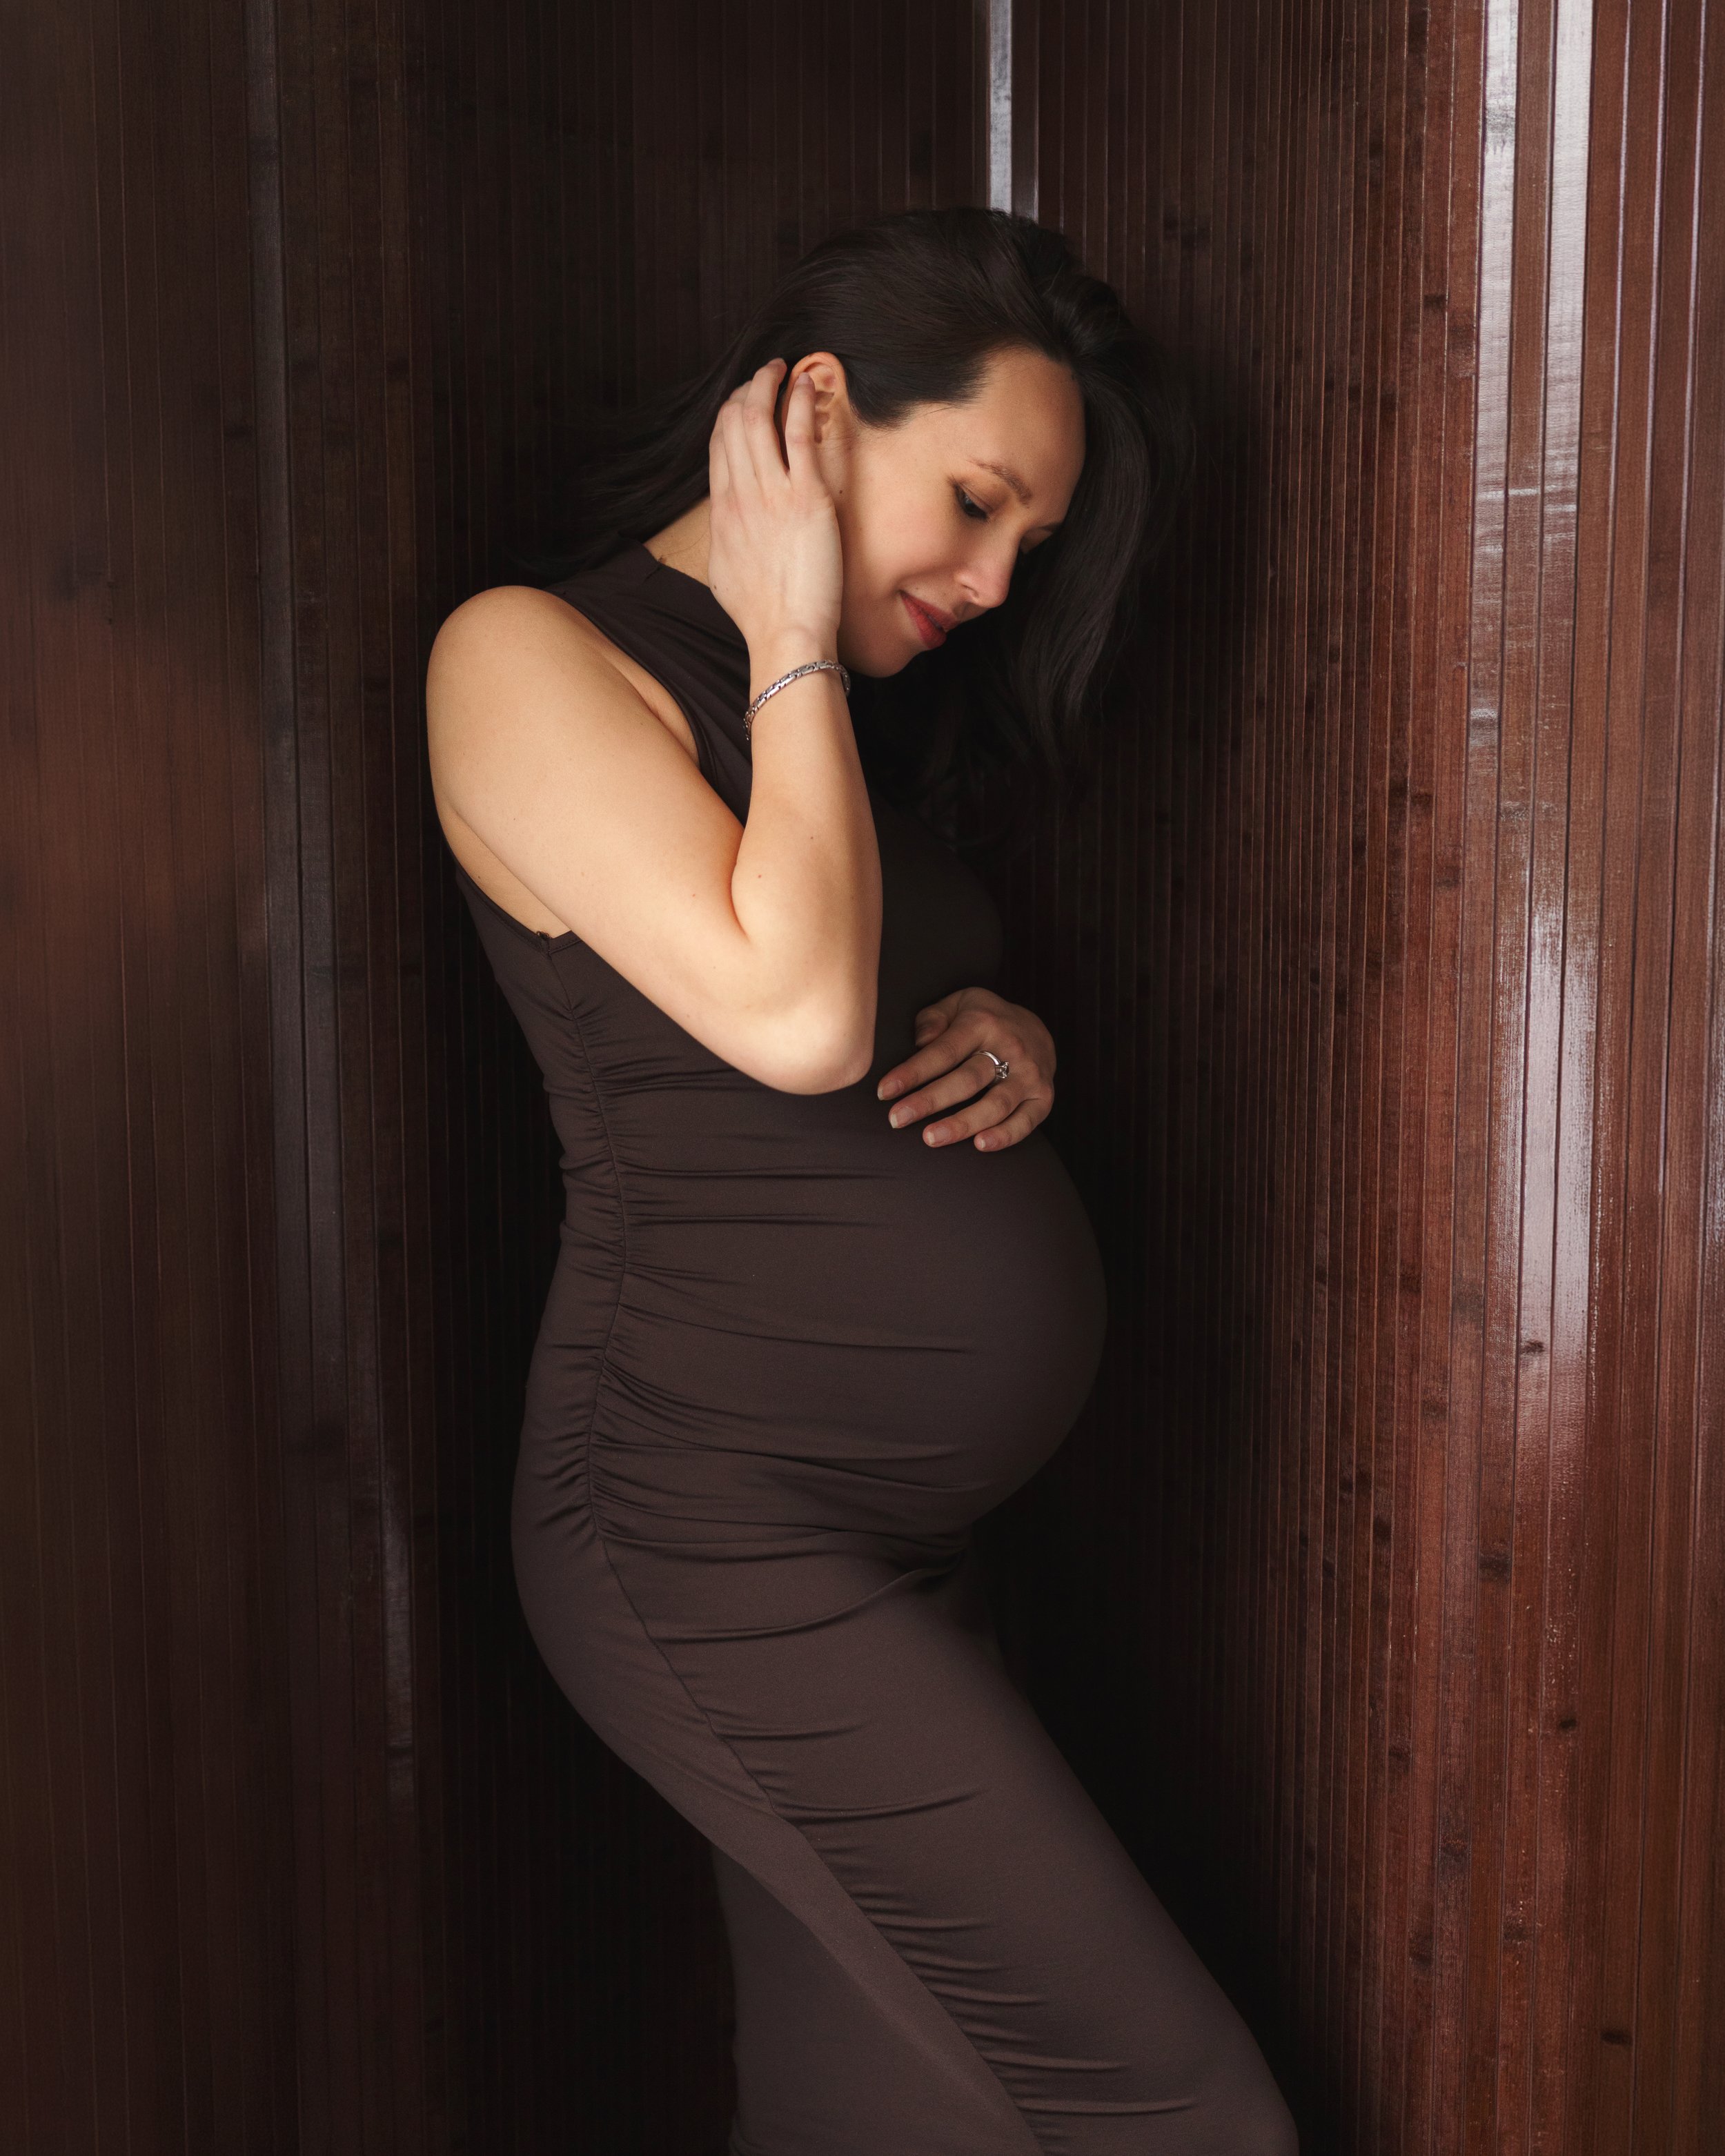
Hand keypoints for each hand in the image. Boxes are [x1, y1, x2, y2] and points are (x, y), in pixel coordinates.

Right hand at [706, 358, 843, 668]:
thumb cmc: (761, 615)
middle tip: (764, 375)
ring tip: (782, 368)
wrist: (785, 634)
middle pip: (733, 424)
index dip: (728, 414)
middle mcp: (740, 495)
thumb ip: (725, 539)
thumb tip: (727, 526)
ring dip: (768, 385)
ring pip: (758, 419)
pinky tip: (805, 384)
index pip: (717, 445)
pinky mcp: (805, 497)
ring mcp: (770, 493)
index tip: (743, 400)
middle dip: (747, 390)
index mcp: (722, 511)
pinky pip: (797, 435)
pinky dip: (799, 403)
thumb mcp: (725, 573)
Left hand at [874, 988, 1055, 1151]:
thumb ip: (933, 1018)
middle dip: (929, 1101)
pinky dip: (1005, 1135)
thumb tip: (918, 1041)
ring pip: (995, 1104)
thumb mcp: (959, 1004)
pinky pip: (1026, 1121)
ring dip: (962, 1124)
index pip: (943, 1051)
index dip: (913, 1072)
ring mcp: (1029, 1074)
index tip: (885, 1091)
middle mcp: (1009, 1048)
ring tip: (931, 1138)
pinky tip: (980, 1145)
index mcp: (981, 1023)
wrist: (1036, 1029)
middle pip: (966, 1080)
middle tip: (896, 1120)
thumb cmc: (984, 1020)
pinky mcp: (1043, 1097)